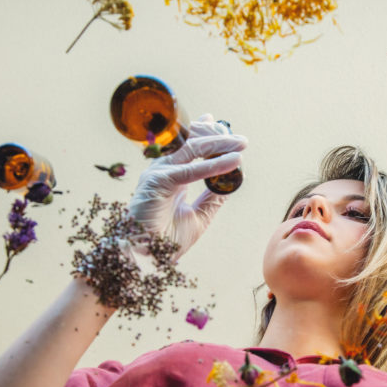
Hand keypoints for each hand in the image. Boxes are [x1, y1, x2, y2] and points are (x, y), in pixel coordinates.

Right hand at [127, 114, 247, 259]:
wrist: (145, 257)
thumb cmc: (166, 240)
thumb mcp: (199, 215)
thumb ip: (213, 198)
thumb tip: (232, 182)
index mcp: (169, 175)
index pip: (188, 147)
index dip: (205, 134)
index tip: (223, 128)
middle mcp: (162, 170)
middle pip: (191, 142)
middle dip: (217, 136)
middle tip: (241, 139)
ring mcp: (158, 173)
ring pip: (192, 149)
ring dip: (219, 144)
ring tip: (241, 144)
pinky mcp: (158, 181)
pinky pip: (191, 170)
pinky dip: (214, 165)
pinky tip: (233, 161)